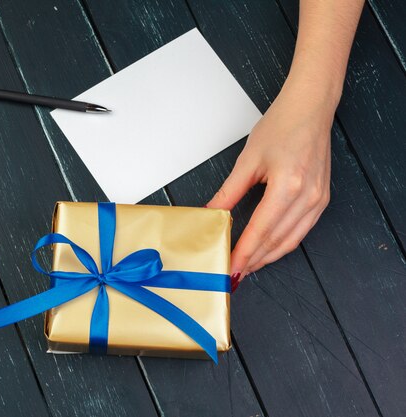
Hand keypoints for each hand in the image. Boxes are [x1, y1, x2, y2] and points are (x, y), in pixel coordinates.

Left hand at [207, 81, 334, 290]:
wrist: (310, 109)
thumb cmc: (281, 127)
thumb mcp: (248, 160)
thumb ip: (229, 192)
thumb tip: (212, 213)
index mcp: (289, 187)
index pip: (261, 230)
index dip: (244, 252)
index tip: (230, 267)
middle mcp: (308, 197)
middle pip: (277, 241)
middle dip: (254, 260)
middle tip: (234, 272)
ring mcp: (318, 200)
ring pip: (291, 240)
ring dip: (268, 256)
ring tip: (247, 265)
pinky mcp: (322, 199)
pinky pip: (301, 231)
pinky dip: (283, 244)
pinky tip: (268, 249)